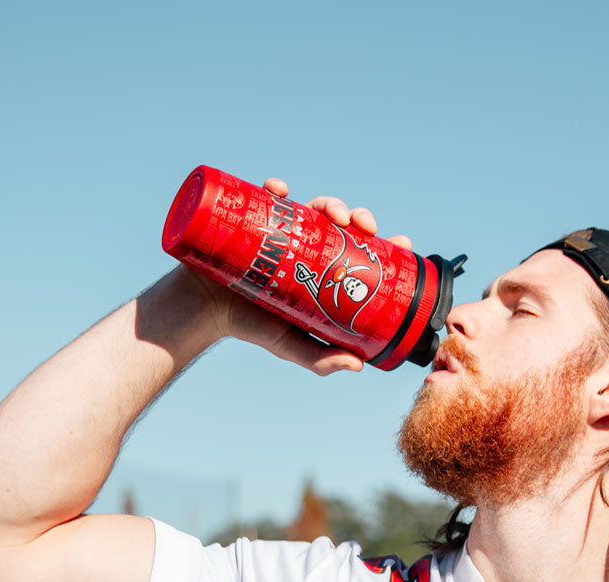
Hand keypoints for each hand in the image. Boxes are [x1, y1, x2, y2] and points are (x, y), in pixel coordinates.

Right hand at [182, 178, 412, 376]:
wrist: (205, 311)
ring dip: (330, 202)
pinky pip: (267, 196)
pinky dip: (275, 188)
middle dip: (359, 217)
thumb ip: (321, 359)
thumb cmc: (251, 326)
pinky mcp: (254, 219)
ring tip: (334, 214)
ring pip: (313, 207)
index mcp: (321, 271)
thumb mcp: (291, 347)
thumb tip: (358, 366)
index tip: (403, 244)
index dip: (384, 245)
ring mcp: (281, 231)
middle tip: (364, 226)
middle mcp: (306, 247)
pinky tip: (283, 191)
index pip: (359, 253)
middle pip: (341, 224)